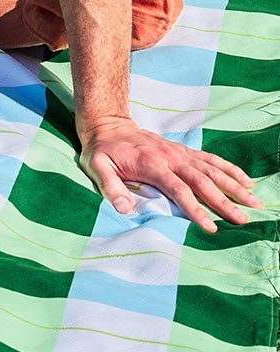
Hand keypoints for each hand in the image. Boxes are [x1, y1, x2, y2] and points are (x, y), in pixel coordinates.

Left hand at [78, 116, 259, 232]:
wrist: (108, 124)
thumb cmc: (102, 150)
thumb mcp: (96, 167)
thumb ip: (110, 187)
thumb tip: (124, 209)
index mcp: (152, 165)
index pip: (179, 190)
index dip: (195, 209)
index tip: (211, 227)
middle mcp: (171, 158)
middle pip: (202, 182)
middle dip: (224, 201)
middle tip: (243, 220)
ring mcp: (179, 153)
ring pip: (212, 170)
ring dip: (234, 185)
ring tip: (254, 202)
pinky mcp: (183, 151)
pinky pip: (210, 160)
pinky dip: (229, 169)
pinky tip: (246, 180)